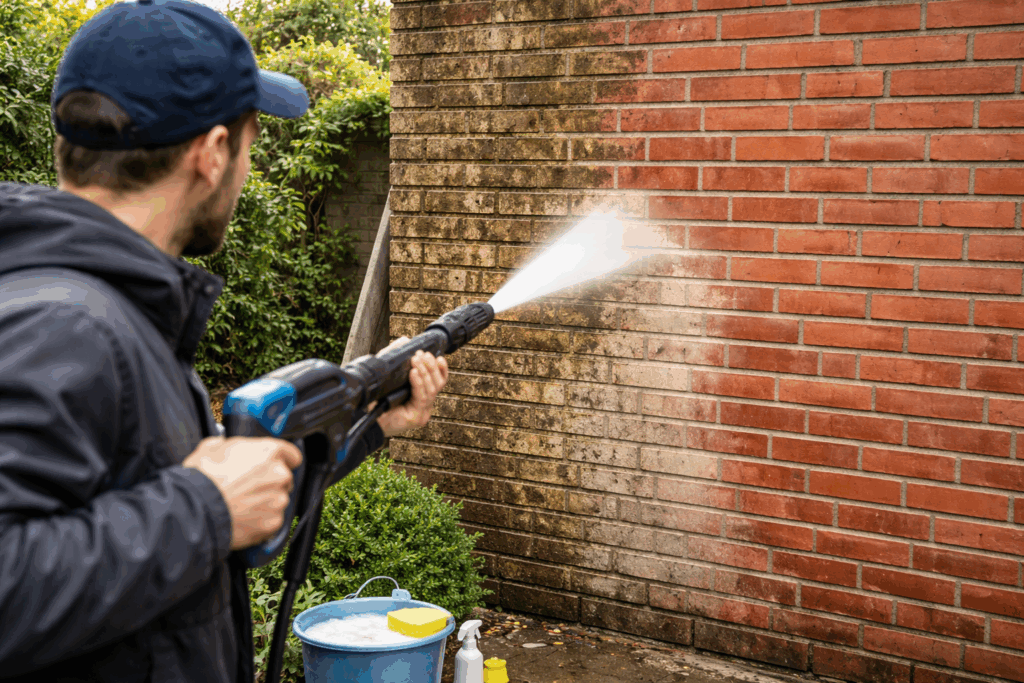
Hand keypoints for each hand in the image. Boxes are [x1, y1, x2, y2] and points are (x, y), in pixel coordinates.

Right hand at [183, 436, 302, 549]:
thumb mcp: (209, 449)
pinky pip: (273, 519)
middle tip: (248, 487)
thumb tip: (222, 444)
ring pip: (279, 499)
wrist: (196, 512)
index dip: (282, 460)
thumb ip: (225, 444)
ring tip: (243, 504)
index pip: (292, 454)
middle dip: (270, 482)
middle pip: (285, 478)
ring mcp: (279, 499)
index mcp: (268, 451)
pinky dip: (262, 520)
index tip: (273, 466)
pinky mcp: (274, 522)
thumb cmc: (203, 480)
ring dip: (267, 501)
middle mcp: (279, 474)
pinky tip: (245, 518)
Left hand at [375, 337, 448, 436]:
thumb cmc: (375, 398)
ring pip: (432, 389)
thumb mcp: (388, 373)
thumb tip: (405, 340)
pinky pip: (422, 397)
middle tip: (421, 354)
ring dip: (425, 372)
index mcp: (421, 395)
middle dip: (431, 366)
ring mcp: (423, 412)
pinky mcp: (417, 418)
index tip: (437, 356)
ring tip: (416, 360)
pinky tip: (413, 373)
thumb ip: (396, 356)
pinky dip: (419, 383)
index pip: (439, 381)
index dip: (441, 368)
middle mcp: (424, 404)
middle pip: (438, 383)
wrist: (365, 417)